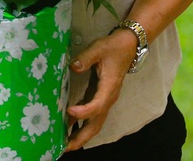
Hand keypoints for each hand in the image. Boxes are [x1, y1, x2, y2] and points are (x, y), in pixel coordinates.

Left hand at [64, 29, 137, 150]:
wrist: (128, 46)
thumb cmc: (113, 47)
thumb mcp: (98, 48)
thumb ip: (86, 57)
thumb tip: (73, 67)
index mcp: (109, 88)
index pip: (97, 106)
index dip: (83, 111)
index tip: (68, 111)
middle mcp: (108, 98)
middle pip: (96, 124)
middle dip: (81, 137)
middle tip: (64, 147)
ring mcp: (105, 100)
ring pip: (94, 123)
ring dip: (80, 135)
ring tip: (63, 143)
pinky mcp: (100, 97)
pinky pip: (91, 116)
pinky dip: (80, 124)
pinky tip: (67, 127)